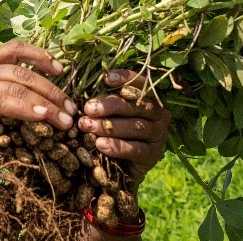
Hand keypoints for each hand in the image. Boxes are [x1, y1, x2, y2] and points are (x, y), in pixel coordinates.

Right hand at [0, 40, 75, 171]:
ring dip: (46, 102)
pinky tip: (43, 117)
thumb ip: (6, 97)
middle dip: (52, 89)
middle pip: (22, 70)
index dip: (40, 55)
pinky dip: (27, 108)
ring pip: (17, 86)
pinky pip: (4, 102)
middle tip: (70, 108)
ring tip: (64, 119)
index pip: (14, 48)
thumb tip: (44, 103)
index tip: (61, 69)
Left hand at [77, 69, 171, 186]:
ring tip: (88, 127)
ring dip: (109, 127)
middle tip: (88, 109)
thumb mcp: (107, 112)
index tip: (106, 78)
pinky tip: (100, 145)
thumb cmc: (110, 130)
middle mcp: (159, 114)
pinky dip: (117, 147)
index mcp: (149, 98)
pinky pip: (137, 149)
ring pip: (136, 127)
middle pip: (137, 105)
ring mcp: (159, 135)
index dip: (125, 78)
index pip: (141, 83)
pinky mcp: (154, 155)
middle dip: (110, 105)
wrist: (119, 166)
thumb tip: (83, 88)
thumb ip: (103, 100)